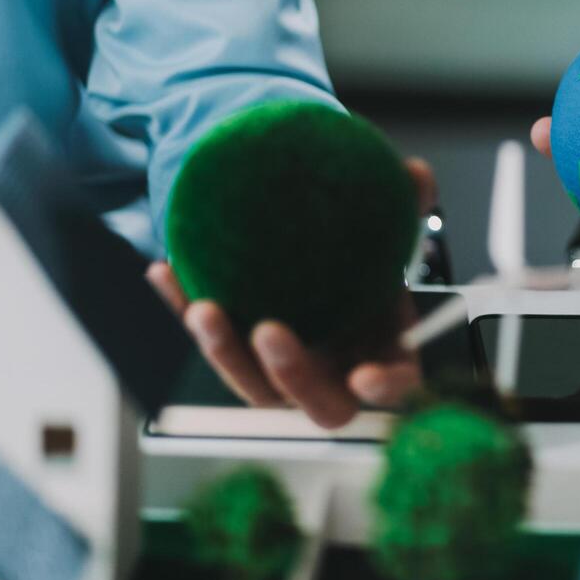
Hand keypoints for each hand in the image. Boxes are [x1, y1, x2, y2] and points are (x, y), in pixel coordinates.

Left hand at [146, 157, 437, 428]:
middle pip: (319, 404)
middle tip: (267, 330)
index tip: (366, 377)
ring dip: (224, 353)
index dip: (384, 387)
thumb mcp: (388, 220)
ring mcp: (283, 373)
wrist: (315, 245)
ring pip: (253, 385)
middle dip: (291, 375)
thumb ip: (408, 199)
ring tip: (204, 309)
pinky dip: (184, 308)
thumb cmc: (363, 246)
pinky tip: (163, 272)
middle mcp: (334, 372)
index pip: (394, 383)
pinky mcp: (238, 355)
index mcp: (382, 349)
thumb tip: (416, 176)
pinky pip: (210, 343)